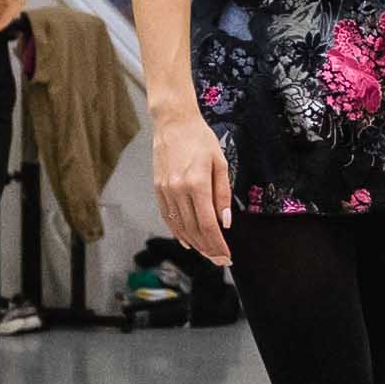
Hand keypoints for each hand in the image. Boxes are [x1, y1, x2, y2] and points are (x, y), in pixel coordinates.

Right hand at [151, 106, 236, 268]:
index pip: (208, 224)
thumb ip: (223, 195)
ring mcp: (165, 191)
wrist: (174, 123)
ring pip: (179, 227)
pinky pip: (168, 217)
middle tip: (219, 260)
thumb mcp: (221, 164)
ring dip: (194, 244)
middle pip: (193, 230)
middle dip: (208, 249)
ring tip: (207, 253)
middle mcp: (178, 190)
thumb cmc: (200, 140)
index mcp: (197, 183)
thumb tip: (225, 222)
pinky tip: (187, 241)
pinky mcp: (157, 189)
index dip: (217, 244)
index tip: (226, 256)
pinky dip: (178, 232)